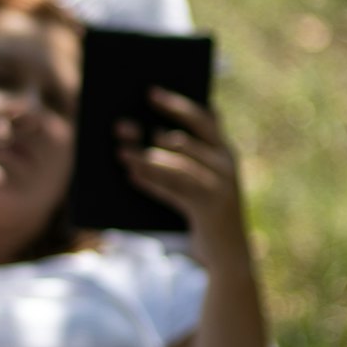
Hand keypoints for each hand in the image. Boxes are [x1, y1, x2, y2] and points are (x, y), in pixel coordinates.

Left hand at [114, 88, 250, 272]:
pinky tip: (131, 176)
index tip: (150, 92)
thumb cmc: (204, 209)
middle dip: (151, 132)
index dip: (178, 104)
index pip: (204, 118)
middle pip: (187, 138)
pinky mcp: (209, 209)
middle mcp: (226, 164)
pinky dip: (151, 183)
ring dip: (145, 158)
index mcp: (225, 150)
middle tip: (123, 122)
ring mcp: (221, 186)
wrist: (227, 253)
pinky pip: (175, 192)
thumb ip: (184, 157)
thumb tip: (145, 133)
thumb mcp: (199, 179)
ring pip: (177, 165)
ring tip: (120, 152)